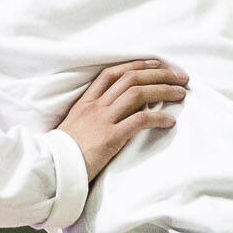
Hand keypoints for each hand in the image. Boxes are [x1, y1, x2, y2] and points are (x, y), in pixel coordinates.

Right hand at [58, 59, 188, 183]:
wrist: (51, 168)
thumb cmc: (62, 153)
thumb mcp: (74, 126)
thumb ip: (92, 116)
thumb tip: (116, 112)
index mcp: (86, 102)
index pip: (113, 73)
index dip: (136, 65)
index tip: (156, 64)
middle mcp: (95, 106)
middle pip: (131, 78)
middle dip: (159, 74)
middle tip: (179, 76)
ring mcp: (102, 119)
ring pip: (137, 94)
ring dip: (164, 90)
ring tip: (181, 93)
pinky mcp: (110, 137)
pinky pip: (139, 121)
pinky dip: (158, 119)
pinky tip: (170, 121)